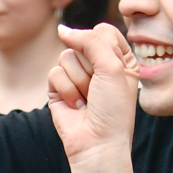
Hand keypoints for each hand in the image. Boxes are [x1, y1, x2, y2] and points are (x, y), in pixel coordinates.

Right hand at [45, 22, 140, 168]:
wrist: (98, 143)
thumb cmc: (113, 108)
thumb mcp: (113, 67)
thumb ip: (90, 40)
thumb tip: (62, 29)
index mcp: (119, 58)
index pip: (103, 31)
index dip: (103, 46)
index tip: (112, 69)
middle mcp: (97, 65)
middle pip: (82, 42)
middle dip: (90, 67)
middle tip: (98, 90)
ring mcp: (76, 76)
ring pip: (66, 56)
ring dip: (79, 81)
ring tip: (87, 100)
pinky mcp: (58, 88)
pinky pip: (54, 73)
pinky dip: (66, 90)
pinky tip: (76, 106)